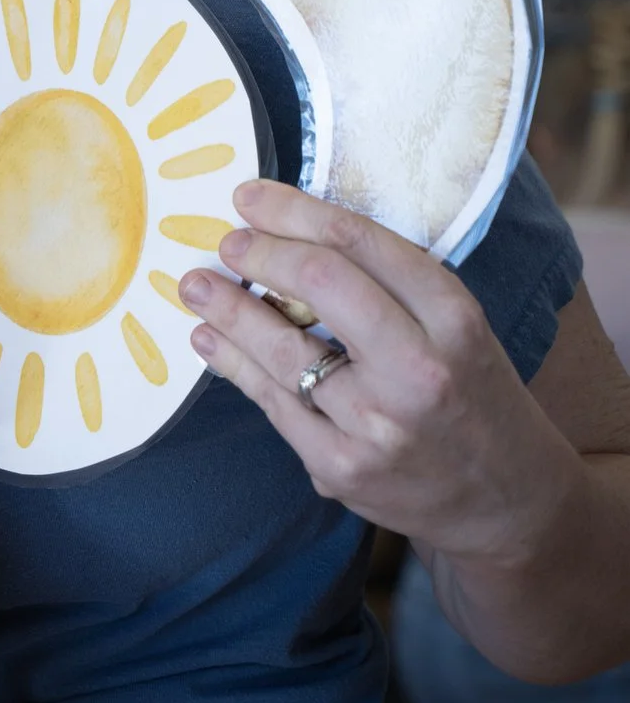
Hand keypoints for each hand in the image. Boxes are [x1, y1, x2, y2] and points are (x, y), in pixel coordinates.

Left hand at [182, 179, 577, 564]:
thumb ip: (391, 288)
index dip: (295, 211)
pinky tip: (208, 340)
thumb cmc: (472, 397)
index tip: (250, 197)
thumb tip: (291, 235)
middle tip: (228, 242)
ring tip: (195, 284)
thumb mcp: (458, 332)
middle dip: (260, 253)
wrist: (508, 505)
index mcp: (455, 320)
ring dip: (227, 309)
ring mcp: (376, 423)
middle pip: (320, 283)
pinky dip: (232, 364)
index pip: (362, 244)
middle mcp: (419, 369)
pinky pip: (272, 402)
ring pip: (282, 349)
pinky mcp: (340, 467)